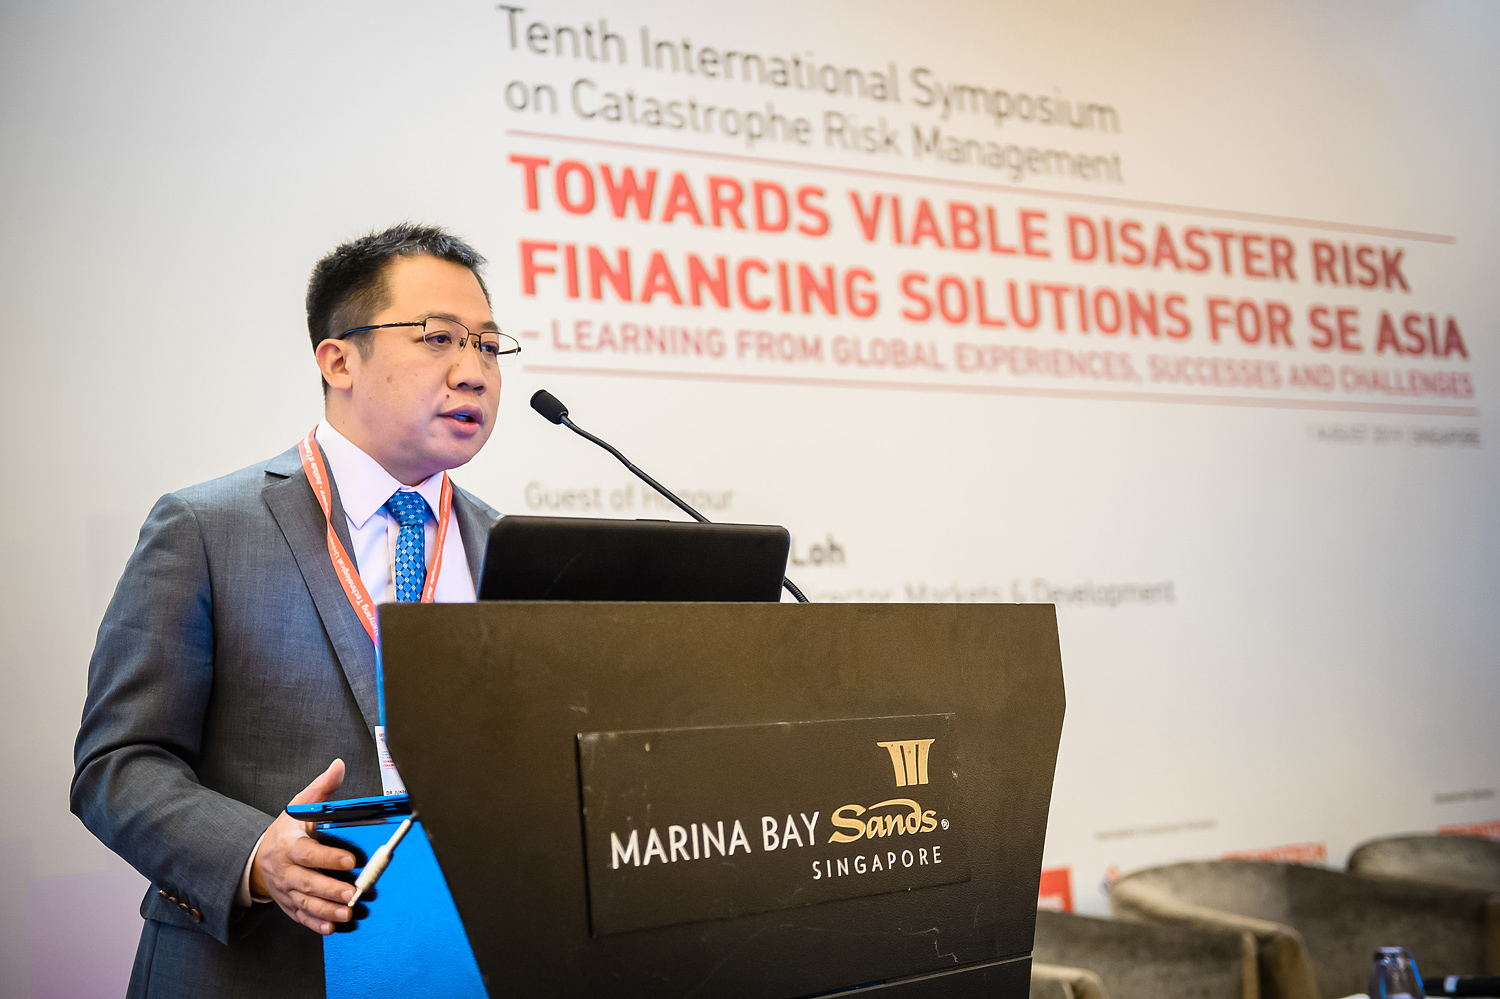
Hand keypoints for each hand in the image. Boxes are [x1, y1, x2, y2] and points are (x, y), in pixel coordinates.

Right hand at [250, 759, 356, 934]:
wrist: (260, 856)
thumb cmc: (288, 829)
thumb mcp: (299, 805)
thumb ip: (321, 788)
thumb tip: (338, 766)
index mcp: (288, 844)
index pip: (307, 852)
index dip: (328, 857)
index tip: (351, 859)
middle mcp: (284, 870)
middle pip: (306, 882)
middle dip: (330, 889)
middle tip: (352, 893)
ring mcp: (285, 890)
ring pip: (304, 903)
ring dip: (326, 910)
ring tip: (348, 912)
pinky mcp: (288, 905)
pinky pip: (300, 916)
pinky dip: (315, 923)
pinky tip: (331, 927)